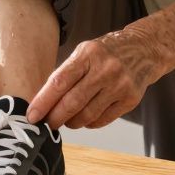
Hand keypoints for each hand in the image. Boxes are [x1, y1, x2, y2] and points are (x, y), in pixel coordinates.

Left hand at [27, 31, 166, 129]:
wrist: (143, 50)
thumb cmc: (106, 53)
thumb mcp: (84, 52)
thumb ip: (66, 74)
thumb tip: (43, 102)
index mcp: (88, 54)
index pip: (59, 82)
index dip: (43, 101)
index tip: (31, 115)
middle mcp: (105, 69)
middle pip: (72, 102)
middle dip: (55, 117)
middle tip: (46, 124)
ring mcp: (120, 85)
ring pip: (87, 115)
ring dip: (72, 122)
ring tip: (66, 121)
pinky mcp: (130, 100)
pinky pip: (103, 120)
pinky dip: (89, 123)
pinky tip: (85, 119)